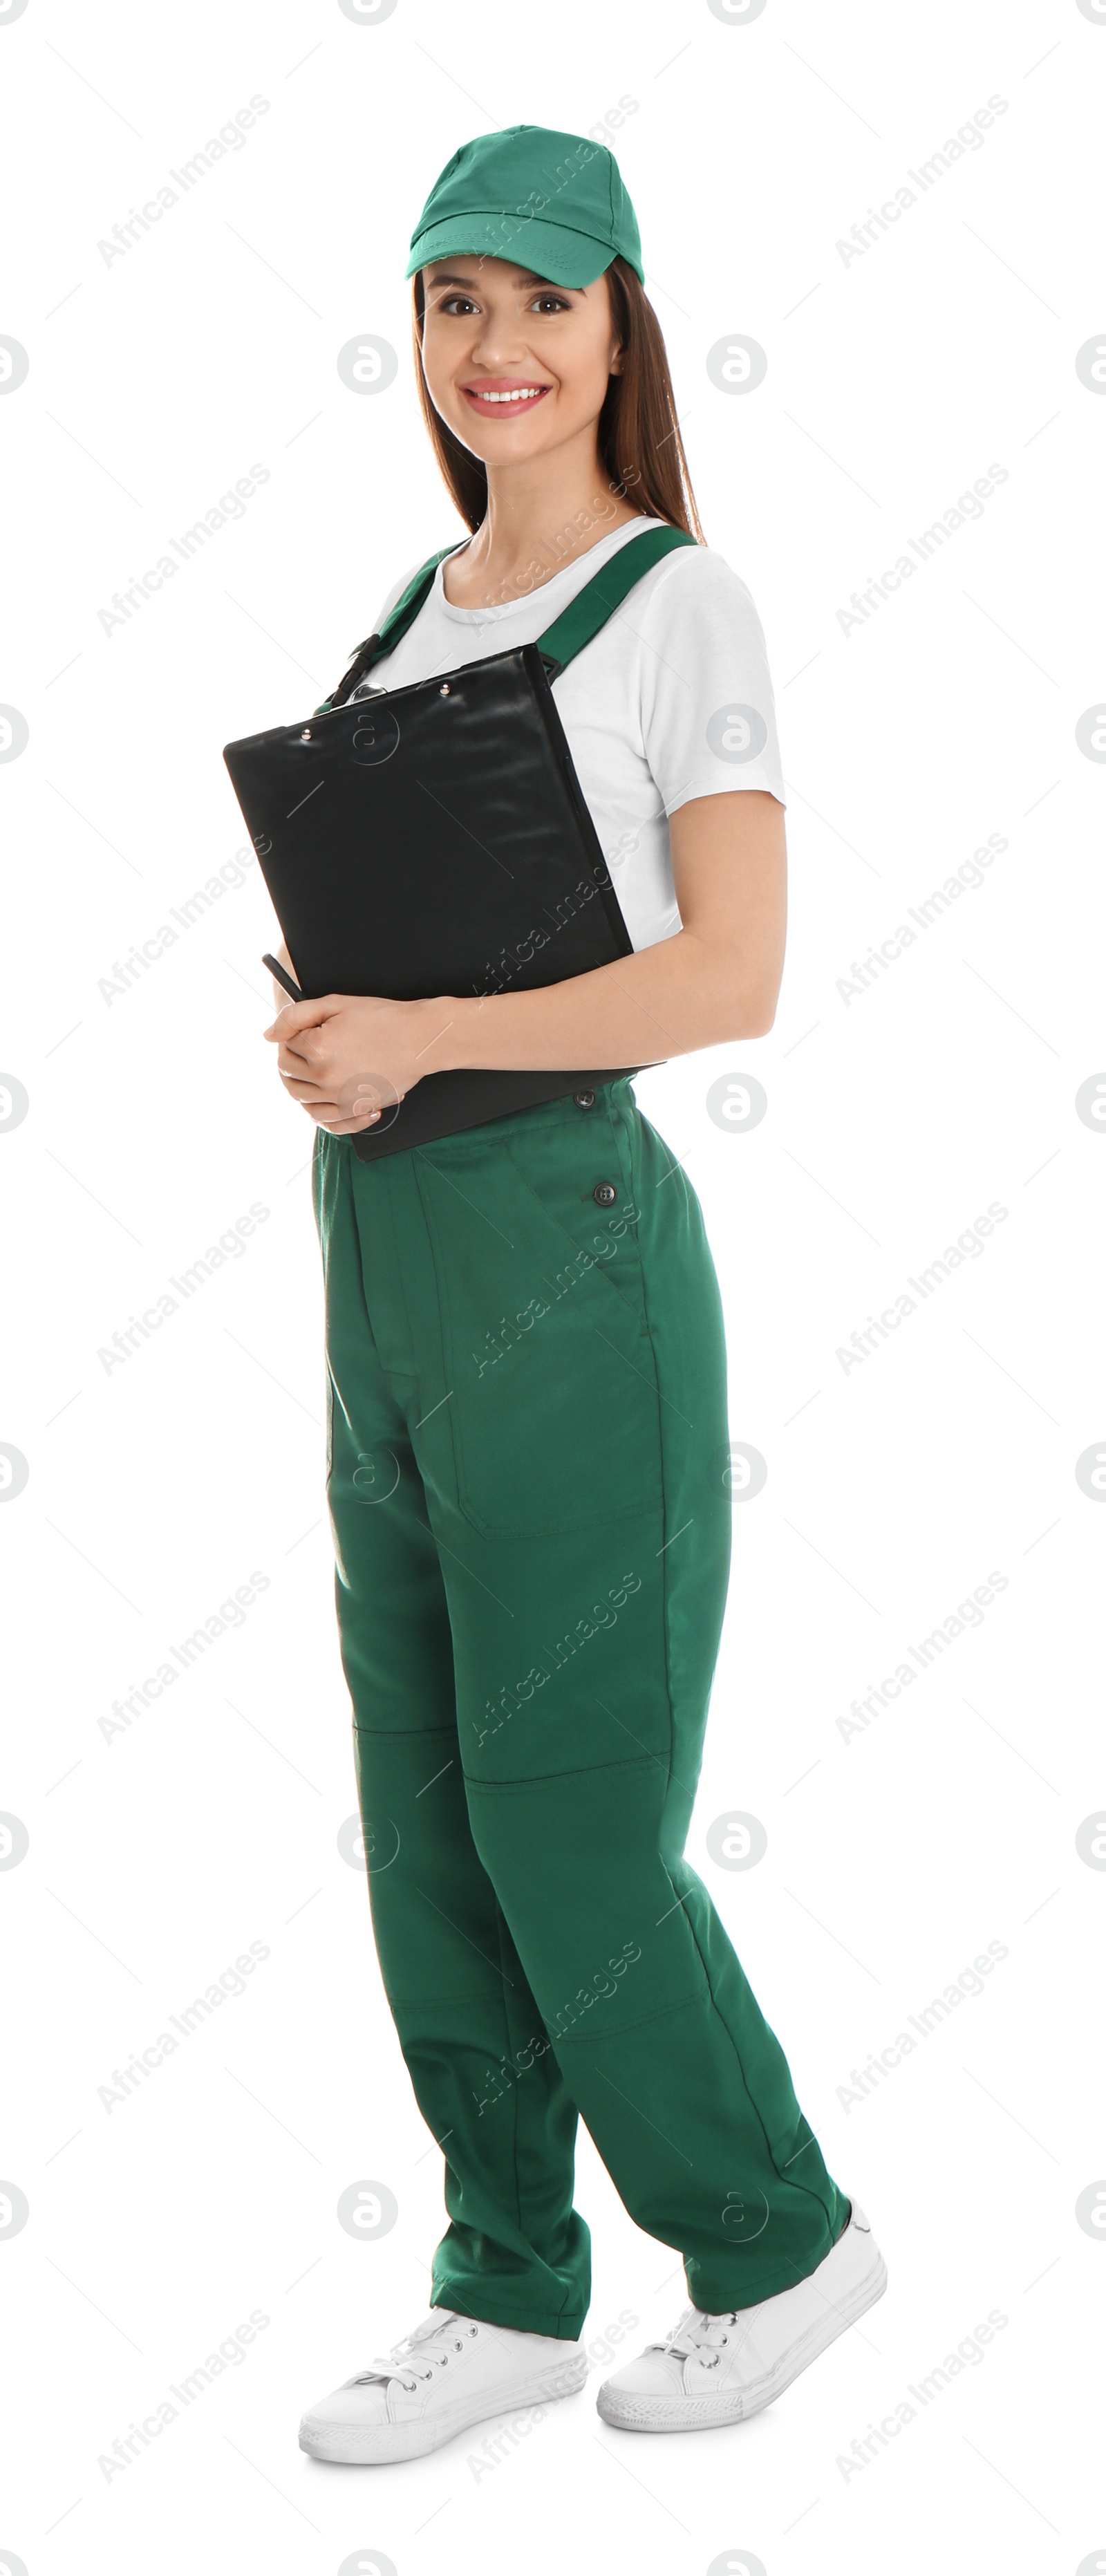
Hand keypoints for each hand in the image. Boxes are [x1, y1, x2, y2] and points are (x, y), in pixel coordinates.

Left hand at [261, 991, 453, 1130]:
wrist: (420, 1038)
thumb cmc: (381, 1018)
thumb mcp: (334, 1004)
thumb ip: (295, 1016)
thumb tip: (268, 1036)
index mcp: (317, 1047)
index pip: (287, 1044)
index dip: (293, 1034)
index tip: (306, 1030)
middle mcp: (325, 1076)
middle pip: (289, 1073)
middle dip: (292, 1059)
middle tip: (307, 1049)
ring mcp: (341, 1097)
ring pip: (303, 1100)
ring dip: (301, 1086)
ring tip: (314, 1072)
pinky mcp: (357, 1109)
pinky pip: (331, 1123)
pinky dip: (326, 1115)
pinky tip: (334, 1100)